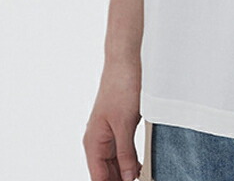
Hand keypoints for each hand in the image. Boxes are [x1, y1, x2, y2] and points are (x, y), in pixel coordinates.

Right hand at [83, 62, 142, 180]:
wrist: (125, 62)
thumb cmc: (120, 87)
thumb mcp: (124, 124)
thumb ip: (125, 153)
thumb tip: (127, 178)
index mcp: (93, 142)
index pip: (98, 177)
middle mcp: (97, 140)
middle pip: (106, 172)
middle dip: (119, 179)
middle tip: (138, 180)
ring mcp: (108, 133)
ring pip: (114, 163)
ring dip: (125, 171)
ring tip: (140, 176)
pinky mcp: (119, 126)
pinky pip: (122, 150)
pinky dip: (129, 159)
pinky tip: (139, 165)